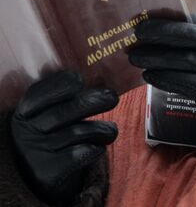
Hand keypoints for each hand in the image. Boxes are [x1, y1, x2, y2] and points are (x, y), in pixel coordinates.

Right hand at [11, 71, 118, 205]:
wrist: (42, 177)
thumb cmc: (53, 135)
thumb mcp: (48, 113)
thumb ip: (65, 97)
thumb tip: (98, 76)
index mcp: (24, 112)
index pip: (38, 93)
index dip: (60, 84)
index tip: (79, 79)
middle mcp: (25, 133)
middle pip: (62, 112)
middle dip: (92, 102)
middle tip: (112, 96)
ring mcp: (34, 154)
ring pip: (76, 133)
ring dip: (101, 129)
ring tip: (112, 129)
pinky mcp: (46, 173)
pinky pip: (80, 154)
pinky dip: (95, 148)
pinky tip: (98, 147)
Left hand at [129, 13, 195, 149]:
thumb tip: (166, 31)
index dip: (171, 18)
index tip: (149, 17)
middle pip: (189, 35)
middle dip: (160, 32)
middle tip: (137, 32)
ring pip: (183, 59)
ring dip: (155, 57)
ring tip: (135, 56)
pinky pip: (183, 82)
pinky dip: (163, 78)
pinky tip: (149, 76)